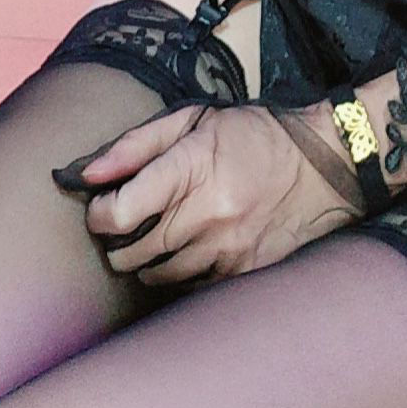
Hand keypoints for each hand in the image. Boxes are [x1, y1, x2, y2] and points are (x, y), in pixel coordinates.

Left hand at [51, 98, 361, 287]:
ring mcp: (227, 246)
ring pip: (158, 275)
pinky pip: (191, 286)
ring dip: (146, 262)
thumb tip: (85, 174)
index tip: (100, 209)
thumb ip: (135, 146)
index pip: (121, 211)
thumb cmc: (251, 136)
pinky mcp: (242, 271)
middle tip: (123, 227)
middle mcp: (208, 211)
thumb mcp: (194, 121)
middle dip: (117, 242)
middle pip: (133, 250)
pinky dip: (179, 274)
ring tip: (154, 240)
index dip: (99, 214)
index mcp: (191, 166)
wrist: (321, 166)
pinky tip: (186, 253)